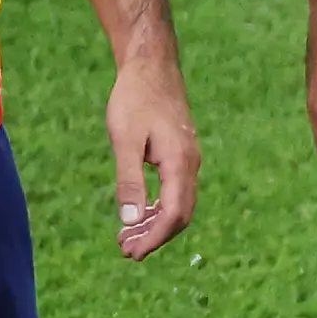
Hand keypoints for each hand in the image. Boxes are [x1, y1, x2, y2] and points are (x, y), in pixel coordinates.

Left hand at [107, 48, 199, 260]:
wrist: (151, 64)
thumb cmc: (135, 98)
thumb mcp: (125, 140)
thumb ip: (129, 181)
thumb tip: (130, 222)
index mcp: (179, 164)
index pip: (173, 215)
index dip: (153, 239)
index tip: (131, 253)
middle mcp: (190, 164)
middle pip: (180, 215)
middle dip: (155, 237)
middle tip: (126, 251)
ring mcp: (188, 158)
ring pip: (178, 204)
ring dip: (155, 224)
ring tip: (127, 237)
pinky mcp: (181, 153)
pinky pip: (175, 190)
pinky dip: (158, 207)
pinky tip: (140, 213)